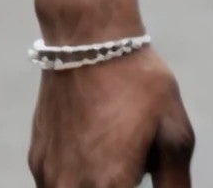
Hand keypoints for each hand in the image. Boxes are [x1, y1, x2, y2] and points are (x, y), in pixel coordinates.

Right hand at [28, 48, 194, 187]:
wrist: (87, 39)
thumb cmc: (137, 82)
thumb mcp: (173, 131)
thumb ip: (176, 181)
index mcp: (108, 187)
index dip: (137, 186)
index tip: (145, 171)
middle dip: (122, 183)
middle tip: (134, 157)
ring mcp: (48, 176)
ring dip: (98, 182)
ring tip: (116, 147)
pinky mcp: (36, 160)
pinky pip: (59, 181)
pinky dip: (78, 173)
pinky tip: (94, 141)